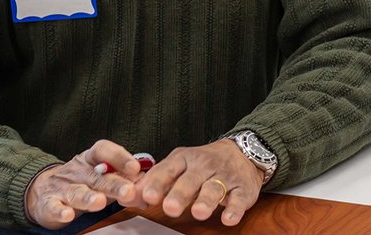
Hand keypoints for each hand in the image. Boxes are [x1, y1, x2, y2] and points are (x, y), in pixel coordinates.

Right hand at [24, 140, 147, 228]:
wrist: (43, 190)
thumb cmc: (81, 183)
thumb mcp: (102, 178)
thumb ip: (123, 183)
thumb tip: (147, 193)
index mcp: (90, 160)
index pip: (103, 150)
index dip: (119, 157)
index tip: (136, 168)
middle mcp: (78, 171)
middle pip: (96, 176)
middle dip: (113, 184)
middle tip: (129, 190)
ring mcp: (62, 187)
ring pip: (76, 192)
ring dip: (88, 197)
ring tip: (99, 202)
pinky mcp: (49, 203)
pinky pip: (54, 206)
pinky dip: (60, 211)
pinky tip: (67, 214)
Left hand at [135, 139, 263, 226]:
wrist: (241, 153)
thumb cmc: (201, 164)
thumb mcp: (176, 167)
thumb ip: (153, 182)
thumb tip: (127, 196)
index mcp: (182, 159)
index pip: (167, 169)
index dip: (157, 183)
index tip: (146, 196)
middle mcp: (202, 166)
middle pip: (190, 180)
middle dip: (179, 194)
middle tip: (169, 208)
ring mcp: (223, 176)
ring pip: (214, 188)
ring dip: (205, 201)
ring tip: (198, 213)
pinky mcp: (242, 189)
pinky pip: (239, 199)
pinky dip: (234, 209)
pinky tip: (228, 218)